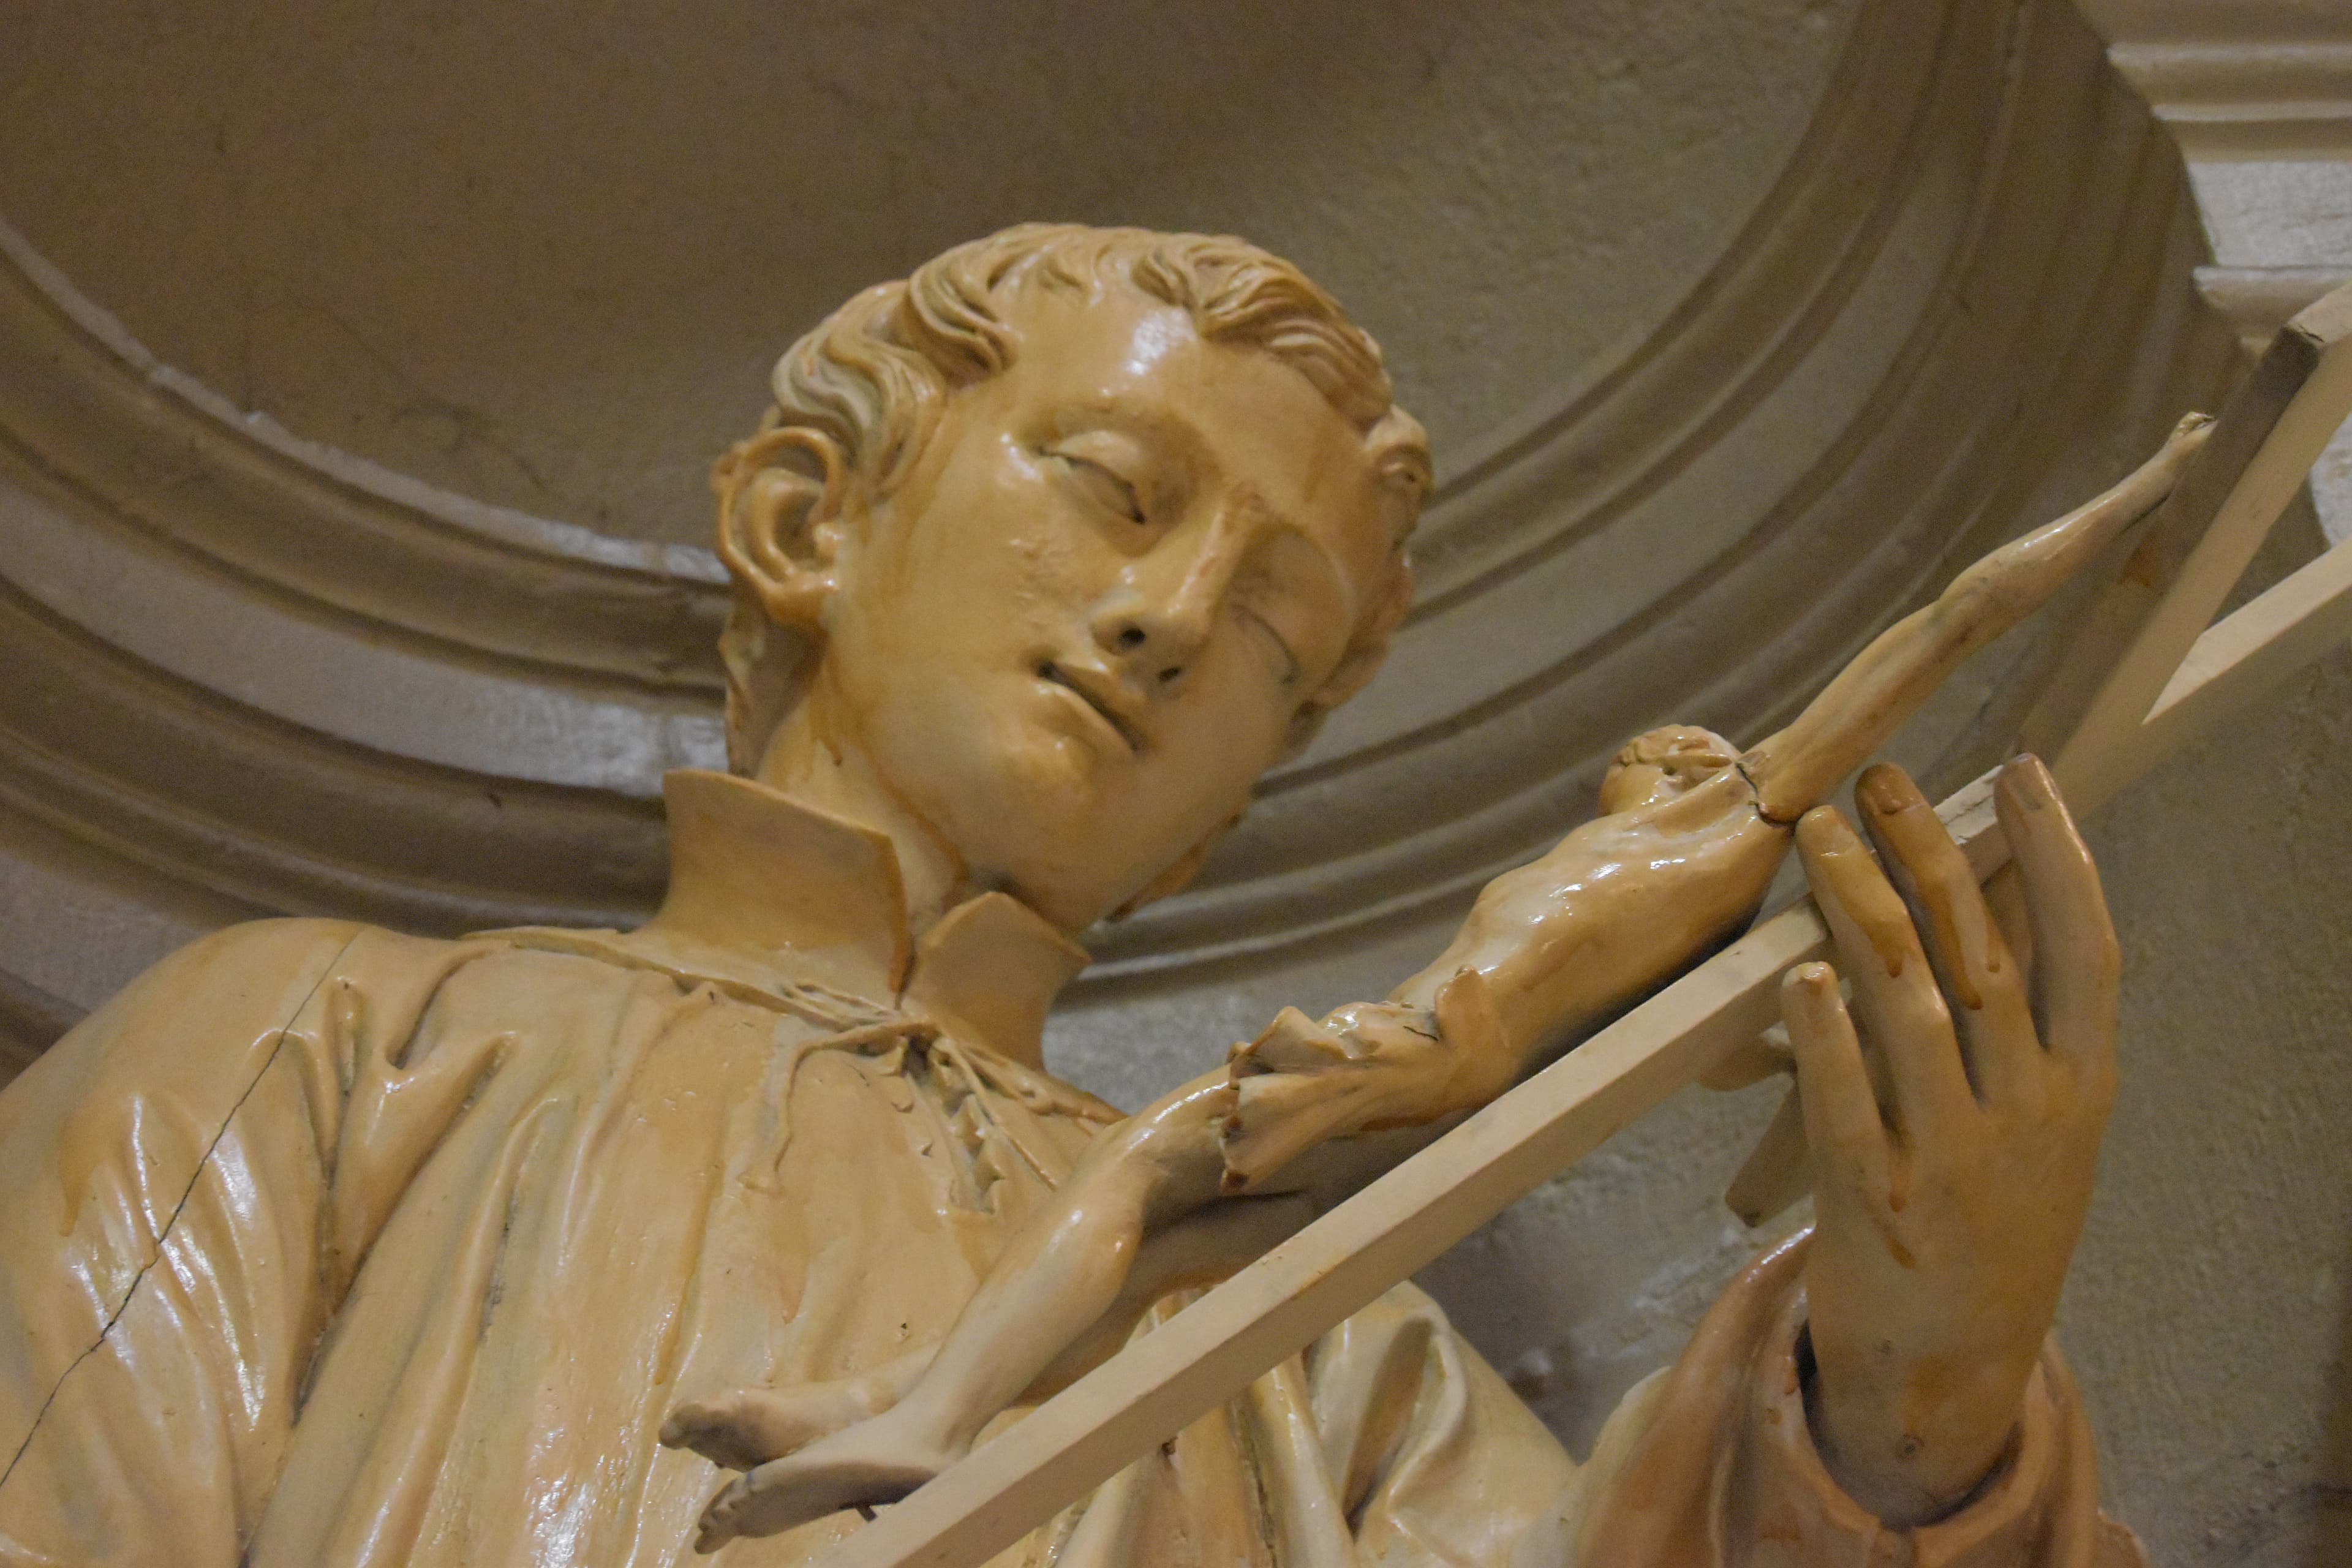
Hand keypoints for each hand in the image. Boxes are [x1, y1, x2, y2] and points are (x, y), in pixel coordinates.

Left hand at [1782, 757, 2117, 1525]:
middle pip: (1981, 954)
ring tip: (1820, 837)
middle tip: (1882, 777)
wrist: (1951, 1364)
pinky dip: (1823, 1035)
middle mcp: (2027, 1112)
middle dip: (1931, 853)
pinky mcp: (1877, 1200)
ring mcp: (1955, 1157)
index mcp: (2080, 1086)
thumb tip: (1974, 892)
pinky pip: (1847, 1102)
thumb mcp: (2035, 1121)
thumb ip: (2012, 1021)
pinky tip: (1799, 972)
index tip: (2020, 770)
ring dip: (1860, 910)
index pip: (2085, 947)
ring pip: (1909, 1007)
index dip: (2056, 853)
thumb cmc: (1988, 1216)